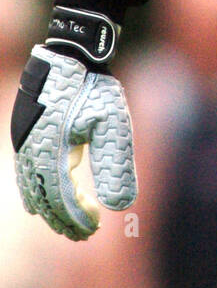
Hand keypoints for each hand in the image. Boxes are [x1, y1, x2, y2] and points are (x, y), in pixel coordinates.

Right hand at [11, 43, 136, 239]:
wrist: (70, 52)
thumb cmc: (94, 86)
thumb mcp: (113, 123)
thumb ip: (115, 164)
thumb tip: (122, 206)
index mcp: (53, 152)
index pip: (62, 199)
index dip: (77, 218)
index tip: (95, 229)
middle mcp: (32, 151)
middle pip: (44, 199)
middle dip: (63, 220)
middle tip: (84, 235)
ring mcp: (24, 142)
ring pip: (31, 188)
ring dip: (48, 209)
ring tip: (67, 225)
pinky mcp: (24, 133)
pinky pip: (24, 173)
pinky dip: (33, 192)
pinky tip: (38, 203)